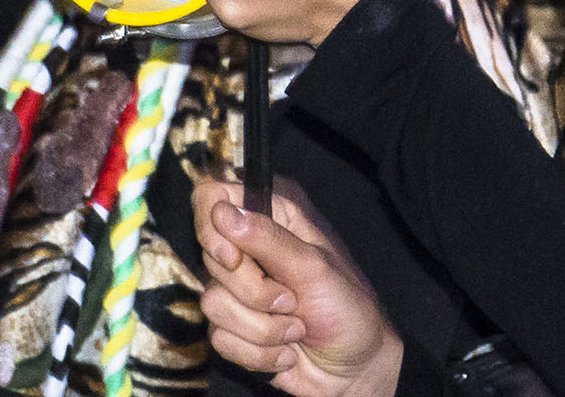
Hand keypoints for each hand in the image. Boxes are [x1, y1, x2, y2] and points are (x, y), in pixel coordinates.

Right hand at [193, 180, 401, 396]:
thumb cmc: (348, 308)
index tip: (234, 259)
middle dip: (253, 292)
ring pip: (212, 303)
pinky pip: (219, 338)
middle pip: (210, 258)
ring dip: (262, 328)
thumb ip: (269, 240)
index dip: (211, 229)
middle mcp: (252, 248)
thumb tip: (222, 211)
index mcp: (276, 217)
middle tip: (292, 300)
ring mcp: (240, 289)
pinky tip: (286, 350)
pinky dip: (258, 351)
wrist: (354, 365)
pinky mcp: (233, 326)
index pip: (214, 199)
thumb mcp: (315, 268)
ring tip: (297, 328)